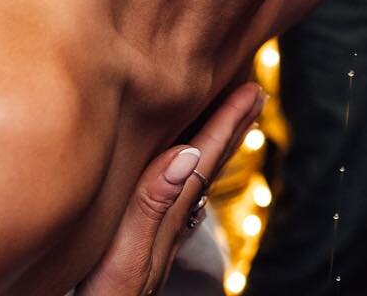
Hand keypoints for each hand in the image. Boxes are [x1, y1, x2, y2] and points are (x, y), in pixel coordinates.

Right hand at [77, 83, 264, 294]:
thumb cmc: (109, 295)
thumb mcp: (124, 249)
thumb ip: (151, 203)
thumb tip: (187, 154)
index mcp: (169, 212)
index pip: (204, 158)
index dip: (227, 122)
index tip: (251, 91)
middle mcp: (171, 219)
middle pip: (210, 164)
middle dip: (233, 127)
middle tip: (256, 95)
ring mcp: (161, 231)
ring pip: (198, 177)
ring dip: (218, 145)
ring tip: (235, 121)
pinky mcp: (146, 241)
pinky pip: (181, 191)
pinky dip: (192, 169)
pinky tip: (188, 169)